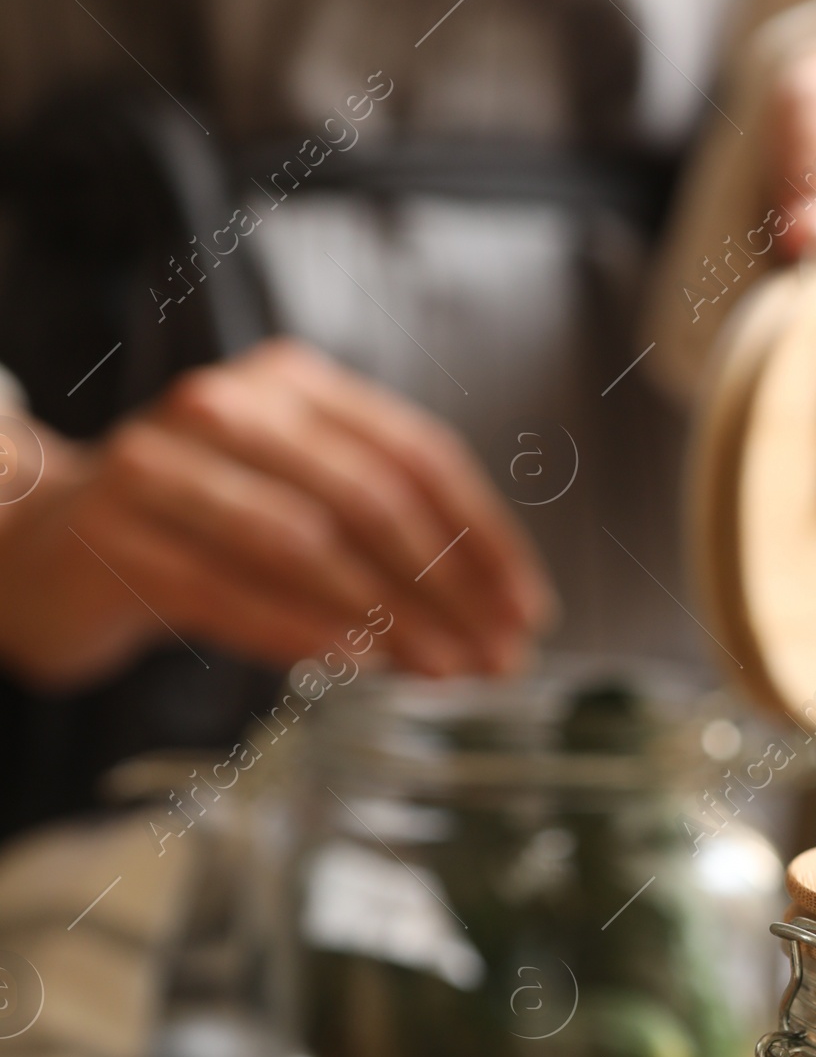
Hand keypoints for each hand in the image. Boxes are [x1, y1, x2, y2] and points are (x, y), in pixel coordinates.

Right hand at [0, 341, 550, 691]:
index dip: (484, 538)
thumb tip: (496, 612)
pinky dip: (301, 632)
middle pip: (370, 499)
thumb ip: (386, 534)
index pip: (417, 455)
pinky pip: (227, 591)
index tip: (526, 609)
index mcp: (293, 384)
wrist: (49, 543)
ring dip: (387, 617)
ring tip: (442, 672)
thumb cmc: (197, 527)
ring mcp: (163, 467)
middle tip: (494, 657)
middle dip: (448, 588)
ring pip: (303, 543)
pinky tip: (356, 668)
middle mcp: (227, 407)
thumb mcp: (298, 501)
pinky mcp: (117, 537)